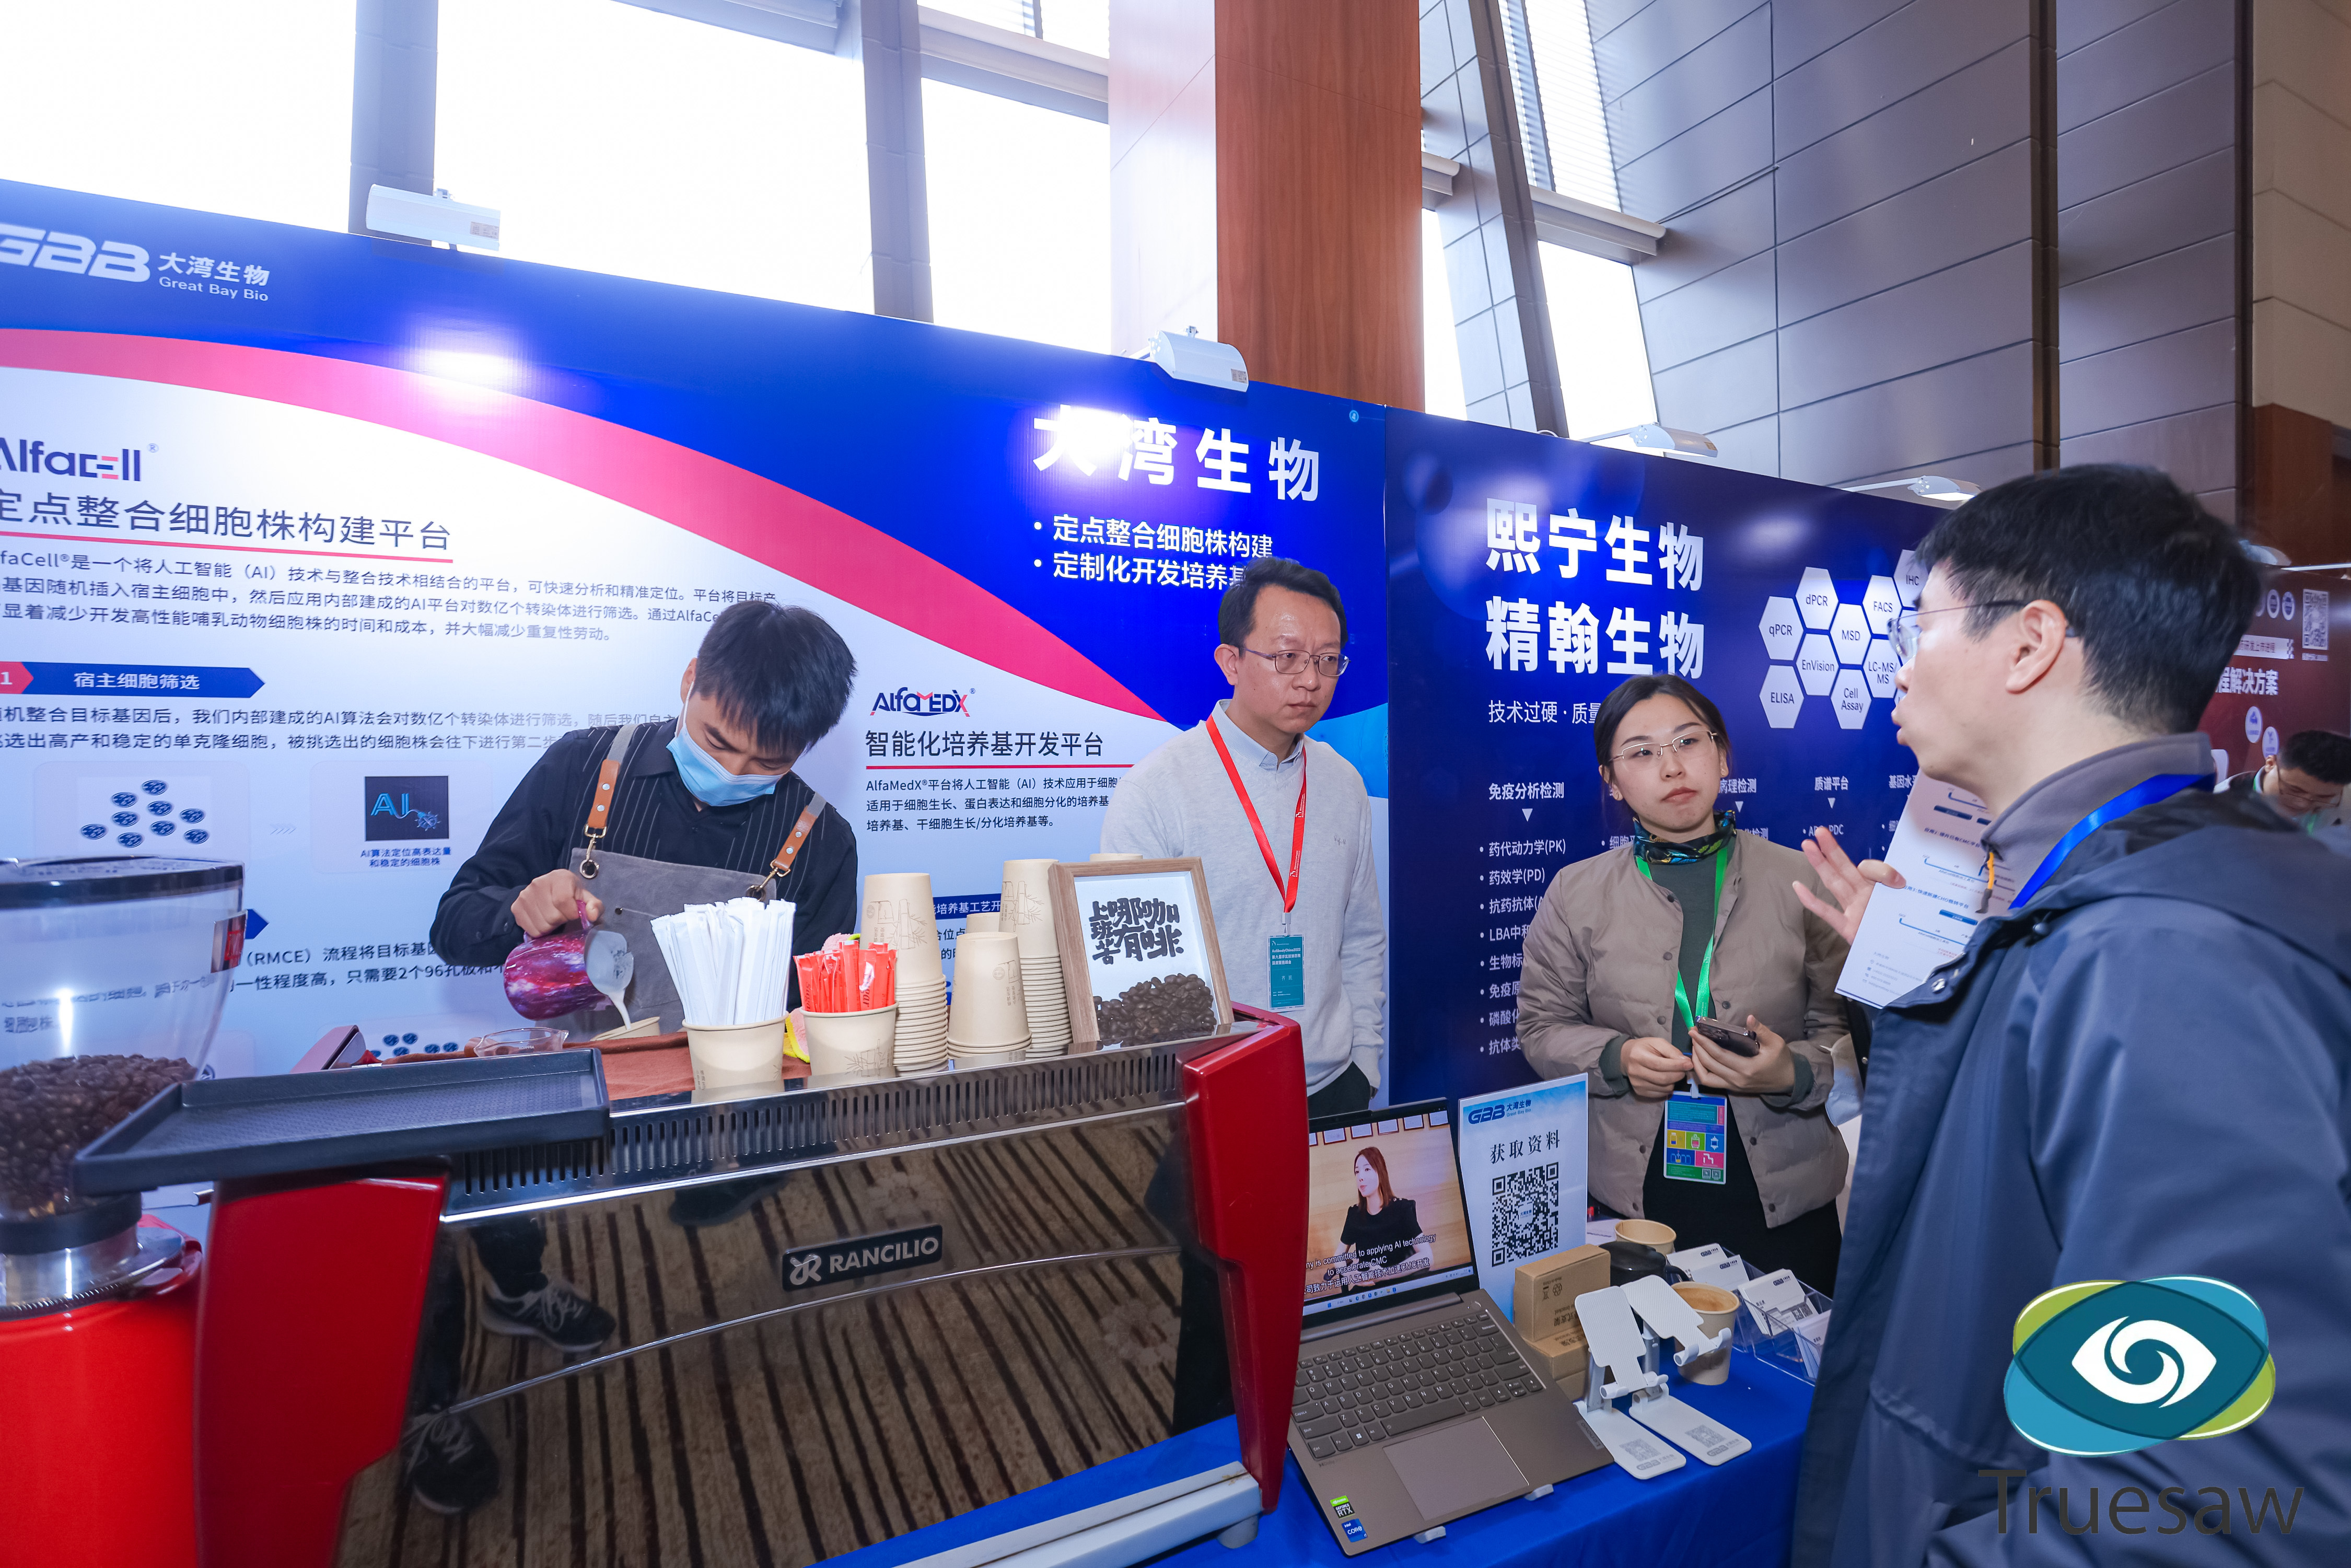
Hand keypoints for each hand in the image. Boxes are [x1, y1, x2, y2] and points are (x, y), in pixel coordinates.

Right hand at [511, 870, 600, 938]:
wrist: (550, 893)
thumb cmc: (571, 897)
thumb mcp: (587, 899)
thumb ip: (595, 906)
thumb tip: (592, 915)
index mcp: (559, 877)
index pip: (562, 901)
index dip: (571, 913)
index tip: (574, 914)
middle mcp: (538, 883)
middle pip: (552, 916)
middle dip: (562, 921)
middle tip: (563, 915)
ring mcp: (525, 895)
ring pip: (541, 926)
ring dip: (551, 927)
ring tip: (553, 917)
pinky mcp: (516, 906)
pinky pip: (530, 930)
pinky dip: (540, 931)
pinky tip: (543, 920)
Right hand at [1621, 1035, 1692, 1099]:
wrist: (1626, 1057)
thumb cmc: (1644, 1048)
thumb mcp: (1657, 1042)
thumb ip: (1671, 1050)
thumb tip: (1685, 1061)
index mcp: (1638, 1056)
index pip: (1659, 1064)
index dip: (1676, 1065)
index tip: (1689, 1064)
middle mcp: (1635, 1072)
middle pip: (1663, 1078)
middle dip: (1678, 1074)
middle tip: (1684, 1069)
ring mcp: (1637, 1084)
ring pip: (1664, 1087)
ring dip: (1674, 1081)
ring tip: (1674, 1073)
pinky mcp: (1640, 1091)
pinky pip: (1661, 1094)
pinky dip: (1668, 1087)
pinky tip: (1667, 1079)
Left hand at [1691, 1015, 1795, 1094]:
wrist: (1789, 1081)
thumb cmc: (1782, 1060)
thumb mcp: (1776, 1043)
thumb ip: (1761, 1031)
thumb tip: (1749, 1017)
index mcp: (1747, 1068)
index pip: (1719, 1055)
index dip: (1704, 1043)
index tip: (1694, 1031)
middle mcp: (1737, 1080)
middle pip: (1709, 1065)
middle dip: (1697, 1049)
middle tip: (1692, 1034)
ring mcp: (1734, 1086)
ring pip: (1706, 1078)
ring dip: (1697, 1062)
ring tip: (1695, 1046)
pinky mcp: (1733, 1088)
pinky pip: (1712, 1082)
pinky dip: (1702, 1071)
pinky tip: (1701, 1059)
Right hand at [1794, 826, 1906, 944]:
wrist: (1907, 955)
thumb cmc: (1907, 929)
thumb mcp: (1911, 902)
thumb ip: (1904, 889)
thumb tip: (1899, 880)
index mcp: (1879, 888)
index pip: (1871, 870)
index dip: (1882, 871)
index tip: (1899, 881)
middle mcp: (1864, 896)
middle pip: (1844, 868)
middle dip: (1832, 850)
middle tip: (1820, 831)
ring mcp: (1854, 910)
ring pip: (1834, 883)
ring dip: (1820, 864)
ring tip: (1807, 845)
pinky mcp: (1848, 928)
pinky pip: (1828, 913)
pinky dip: (1812, 901)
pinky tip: (1798, 886)